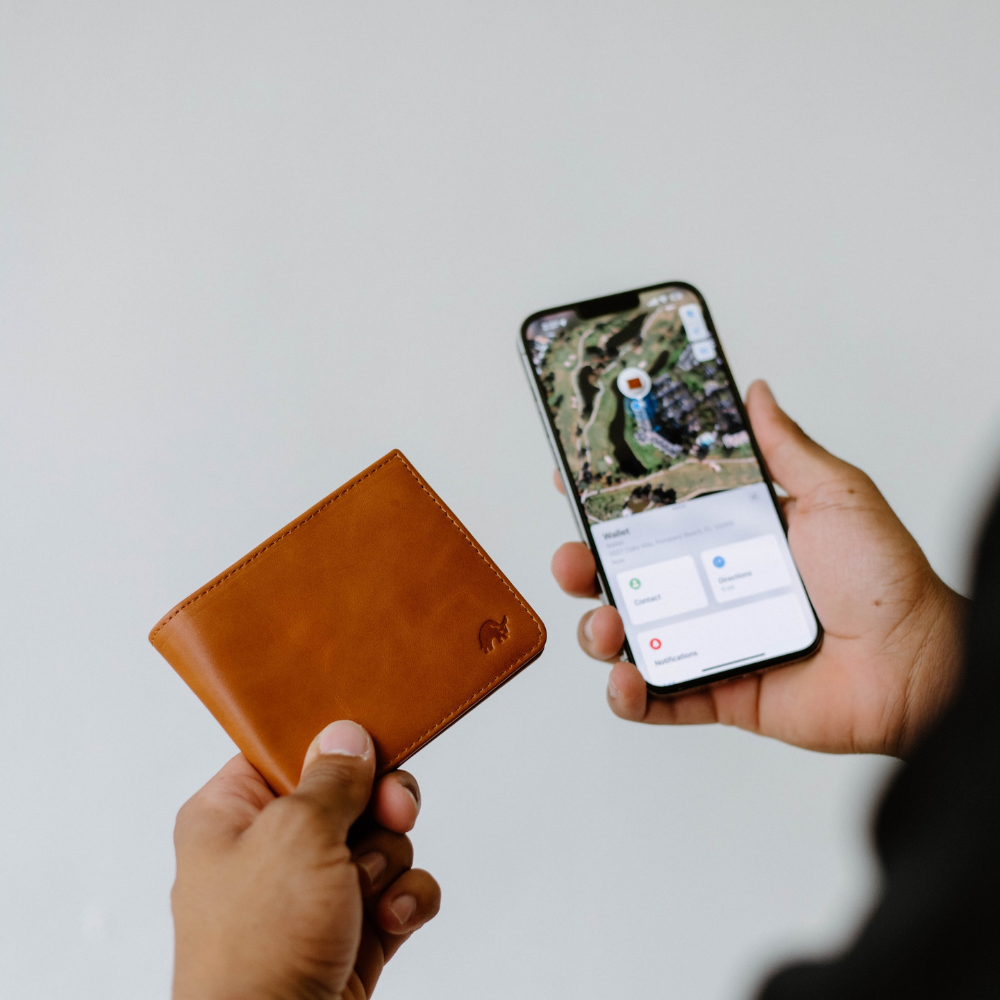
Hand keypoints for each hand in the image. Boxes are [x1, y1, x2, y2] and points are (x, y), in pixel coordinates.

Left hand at [171, 720, 440, 999]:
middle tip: (393, 812)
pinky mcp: (350, 933)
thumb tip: (348, 736)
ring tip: (366, 894)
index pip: (288, 751)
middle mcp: (270, 850)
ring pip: (382, 841)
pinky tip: (391, 918)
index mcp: (232, 814)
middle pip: (349, 794)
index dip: (335, 747)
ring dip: (389, 862)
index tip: (368, 751)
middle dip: (380, 808)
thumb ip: (332, 777)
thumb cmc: (258, 946)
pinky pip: (399, 890)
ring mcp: (312, 894)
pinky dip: (406, 900)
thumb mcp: (297, 833)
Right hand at [552, 380, 966, 757]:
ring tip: (607, 626)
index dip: (607, 502)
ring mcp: (709, 642)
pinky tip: (626, 681)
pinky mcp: (718, 692)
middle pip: (623, 576)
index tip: (572, 481)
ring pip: (629, 638)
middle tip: (572, 560)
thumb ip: (785, 448)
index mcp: (729, 539)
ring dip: (598, 630)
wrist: (919, 667)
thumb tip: (755, 394)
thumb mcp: (835, 494)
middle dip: (581, 567)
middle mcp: (710, 588)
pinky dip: (630, 697)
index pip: (653, 515)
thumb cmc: (885, 580)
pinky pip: (660, 700)